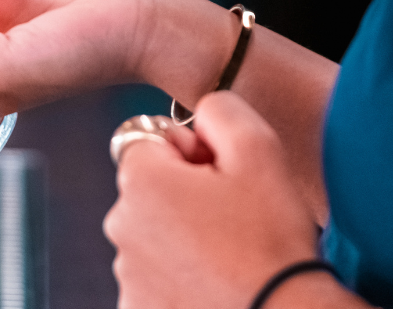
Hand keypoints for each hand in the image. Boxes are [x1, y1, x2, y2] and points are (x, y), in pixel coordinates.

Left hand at [103, 92, 322, 308]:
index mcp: (141, 180)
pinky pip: (157, 276)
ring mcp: (126, 274)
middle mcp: (120, 226)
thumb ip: (219, 110)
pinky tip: (217, 281)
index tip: (223, 175)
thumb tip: (199, 117)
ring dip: (184, 236)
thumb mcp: (259, 147)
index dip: (191, 150)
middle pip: (150, 188)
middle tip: (234, 215)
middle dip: (186, 193)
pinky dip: (182, 276)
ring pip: (155, 234)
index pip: (151, 139)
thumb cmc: (272, 238)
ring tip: (231, 254)